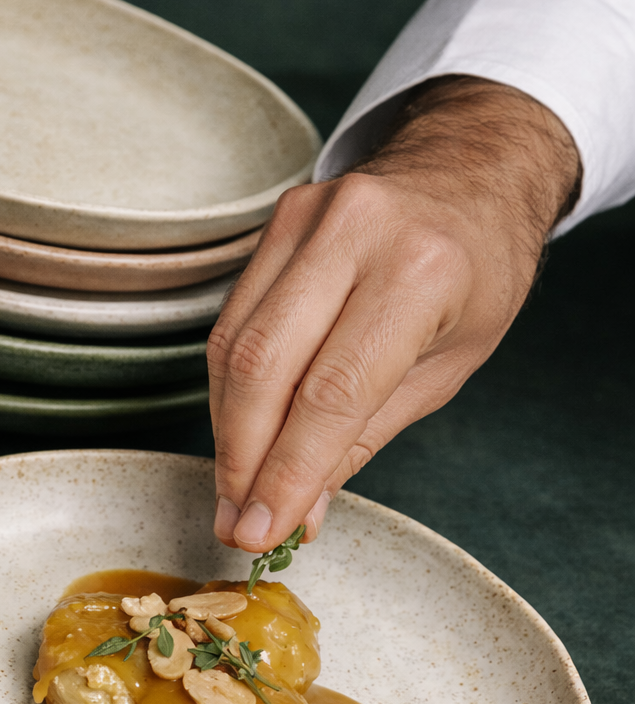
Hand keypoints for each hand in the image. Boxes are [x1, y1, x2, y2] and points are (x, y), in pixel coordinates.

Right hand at [208, 76, 580, 550]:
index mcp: (421, 273)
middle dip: (242, 458)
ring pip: (234, 342)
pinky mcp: (278, 219)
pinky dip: (229, 385)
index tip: (261, 531)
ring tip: (235, 489)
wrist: (473, 173)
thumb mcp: (446, 367)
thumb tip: (301, 508)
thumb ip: (365, 436)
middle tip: (236, 520)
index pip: (332, 394)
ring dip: (226, 429)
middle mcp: (358, 234)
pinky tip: (239, 428)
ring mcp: (310, 218)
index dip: (287, 472)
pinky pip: (233, 316)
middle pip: (263, 366)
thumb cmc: (476, 274)